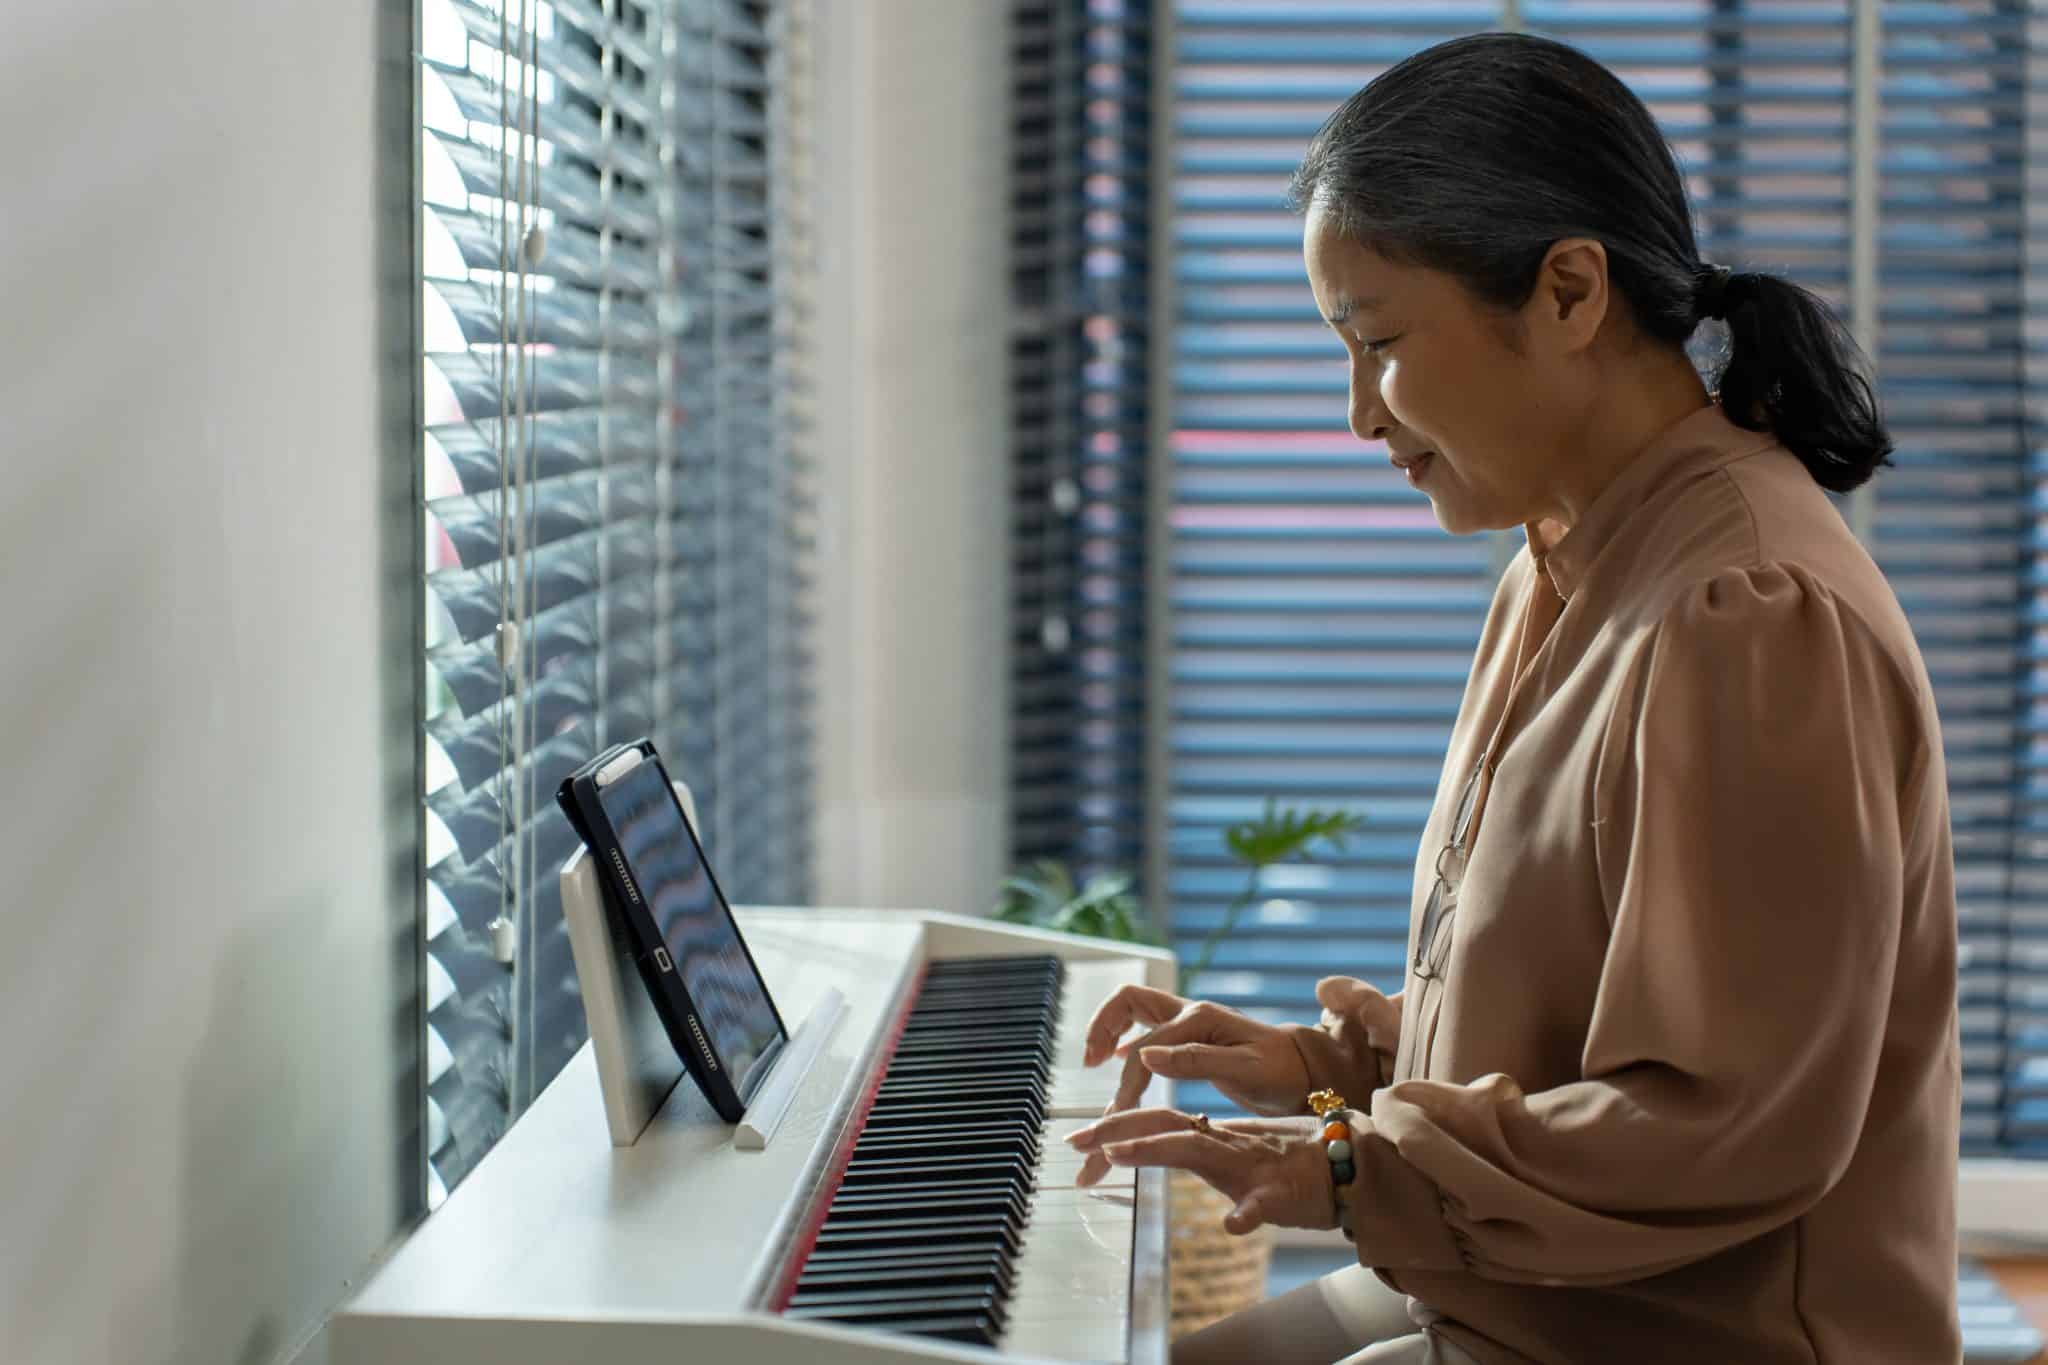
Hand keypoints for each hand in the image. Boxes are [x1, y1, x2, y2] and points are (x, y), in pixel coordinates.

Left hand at [1065, 1109, 1334, 1234]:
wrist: (1349, 1168)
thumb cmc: (1290, 1167)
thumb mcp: (1235, 1160)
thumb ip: (1198, 1150)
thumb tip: (1154, 1146)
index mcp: (1215, 1140)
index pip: (1159, 1121)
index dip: (1118, 1125)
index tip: (1078, 1137)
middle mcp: (1225, 1147)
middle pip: (1165, 1125)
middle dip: (1117, 1129)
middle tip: (1075, 1138)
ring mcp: (1251, 1169)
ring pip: (1199, 1151)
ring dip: (1157, 1148)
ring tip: (1119, 1153)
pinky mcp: (1281, 1196)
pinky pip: (1262, 1204)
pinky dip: (1247, 1213)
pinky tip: (1233, 1225)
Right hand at [1081, 986, 1311, 1116]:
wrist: (1305, 1070)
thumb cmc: (1281, 1072)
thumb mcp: (1243, 1071)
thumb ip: (1194, 1061)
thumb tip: (1146, 1056)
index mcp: (1199, 1018)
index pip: (1145, 1048)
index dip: (1127, 1081)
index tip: (1117, 1113)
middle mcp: (1189, 1012)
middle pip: (1128, 1000)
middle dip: (1102, 1025)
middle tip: (1088, 1061)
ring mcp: (1188, 1022)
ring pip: (1134, 1011)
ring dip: (1109, 1029)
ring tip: (1092, 1060)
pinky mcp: (1190, 1037)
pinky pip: (1147, 1029)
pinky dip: (1126, 1041)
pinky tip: (1116, 1060)